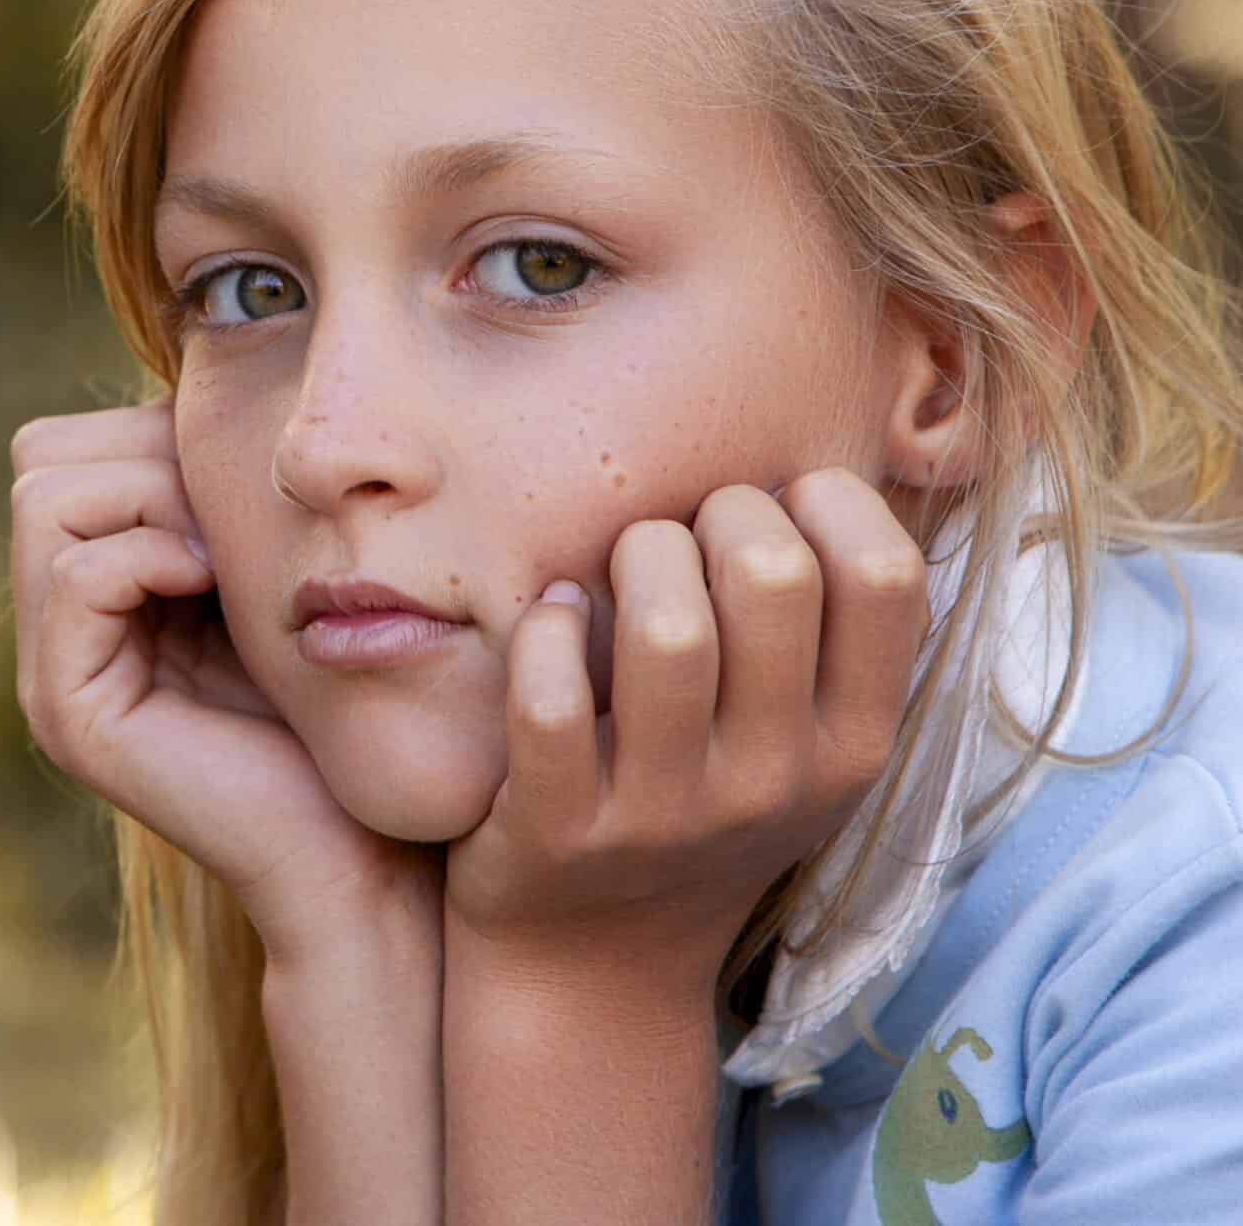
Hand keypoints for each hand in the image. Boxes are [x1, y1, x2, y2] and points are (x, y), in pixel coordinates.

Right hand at [11, 396, 439, 965]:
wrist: (372, 848)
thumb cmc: (348, 702)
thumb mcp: (274, 562)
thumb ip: (218, 488)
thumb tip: (197, 373)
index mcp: (95, 587)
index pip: (66, 443)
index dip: (150, 433)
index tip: (240, 485)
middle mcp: (55, 628)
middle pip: (43, 455)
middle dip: (146, 455)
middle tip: (229, 518)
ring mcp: (50, 671)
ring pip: (48, 494)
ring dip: (151, 496)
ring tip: (223, 556)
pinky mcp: (68, 711)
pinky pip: (75, 569)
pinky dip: (148, 551)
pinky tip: (211, 584)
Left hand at [444, 469, 927, 1000]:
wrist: (592, 964)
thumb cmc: (701, 808)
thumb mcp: (804, 746)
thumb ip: (834, 634)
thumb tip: (831, 466)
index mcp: (855, 745)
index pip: (888, 575)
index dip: (826, 501)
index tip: (774, 503)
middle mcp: (777, 782)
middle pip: (772, 575)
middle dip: (715, 511)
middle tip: (681, 533)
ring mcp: (668, 813)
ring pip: (668, 628)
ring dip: (632, 558)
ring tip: (616, 570)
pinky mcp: (560, 829)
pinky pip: (549, 699)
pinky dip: (543, 632)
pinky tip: (550, 619)